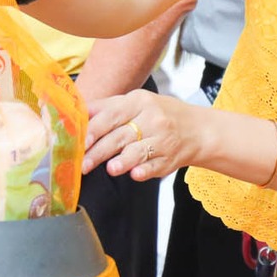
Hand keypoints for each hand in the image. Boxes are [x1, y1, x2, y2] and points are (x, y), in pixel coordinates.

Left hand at [82, 89, 200, 181]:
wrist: (197, 130)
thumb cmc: (160, 114)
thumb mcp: (136, 102)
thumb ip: (107, 108)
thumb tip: (78, 112)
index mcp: (139, 102)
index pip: (112, 115)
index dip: (94, 129)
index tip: (80, 141)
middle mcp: (152, 119)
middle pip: (121, 136)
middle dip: (99, 151)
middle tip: (83, 163)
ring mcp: (163, 140)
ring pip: (139, 151)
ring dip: (124, 160)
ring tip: (111, 169)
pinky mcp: (170, 159)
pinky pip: (155, 166)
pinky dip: (145, 171)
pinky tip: (135, 174)